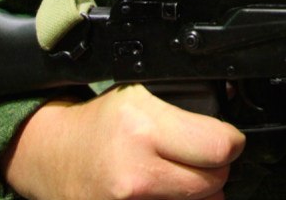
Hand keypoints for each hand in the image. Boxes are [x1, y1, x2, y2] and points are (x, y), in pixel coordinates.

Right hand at [2, 84, 244, 199]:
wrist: (51, 155)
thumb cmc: (99, 123)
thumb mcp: (141, 95)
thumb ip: (187, 104)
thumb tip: (234, 110)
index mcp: (143, 126)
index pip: (219, 147)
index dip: (231, 141)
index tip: (227, 138)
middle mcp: (135, 169)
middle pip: (215, 181)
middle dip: (218, 168)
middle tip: (204, 156)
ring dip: (201, 191)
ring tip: (183, 173)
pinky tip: (170, 191)